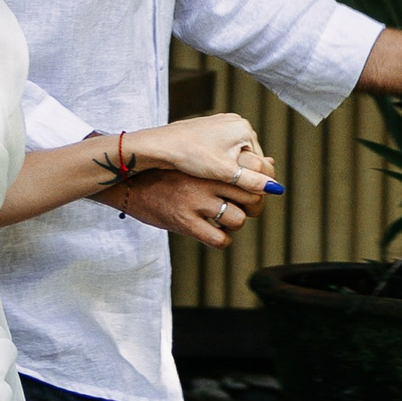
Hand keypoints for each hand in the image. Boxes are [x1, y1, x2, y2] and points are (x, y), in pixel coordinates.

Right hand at [109, 172, 265, 248]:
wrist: (129, 182)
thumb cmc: (170, 171)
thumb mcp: (201, 160)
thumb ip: (236, 162)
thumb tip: (271, 163)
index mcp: (213, 161)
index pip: (257, 172)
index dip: (263, 184)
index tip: (254, 189)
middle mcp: (208, 179)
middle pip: (254, 197)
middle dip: (253, 206)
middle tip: (241, 207)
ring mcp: (196, 201)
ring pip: (239, 219)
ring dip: (234, 223)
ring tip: (221, 219)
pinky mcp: (185, 222)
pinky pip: (220, 240)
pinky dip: (221, 240)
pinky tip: (212, 233)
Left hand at [130, 108, 280, 192]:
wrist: (160, 145)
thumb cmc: (191, 156)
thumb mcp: (226, 172)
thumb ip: (252, 181)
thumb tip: (277, 189)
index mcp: (244, 128)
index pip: (260, 162)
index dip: (254, 182)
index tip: (245, 198)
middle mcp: (236, 121)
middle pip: (249, 158)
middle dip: (241, 175)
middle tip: (230, 192)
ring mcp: (222, 123)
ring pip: (235, 155)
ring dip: (230, 170)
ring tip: (217, 183)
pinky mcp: (210, 128)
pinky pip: (222, 149)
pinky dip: (219, 162)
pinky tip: (207, 172)